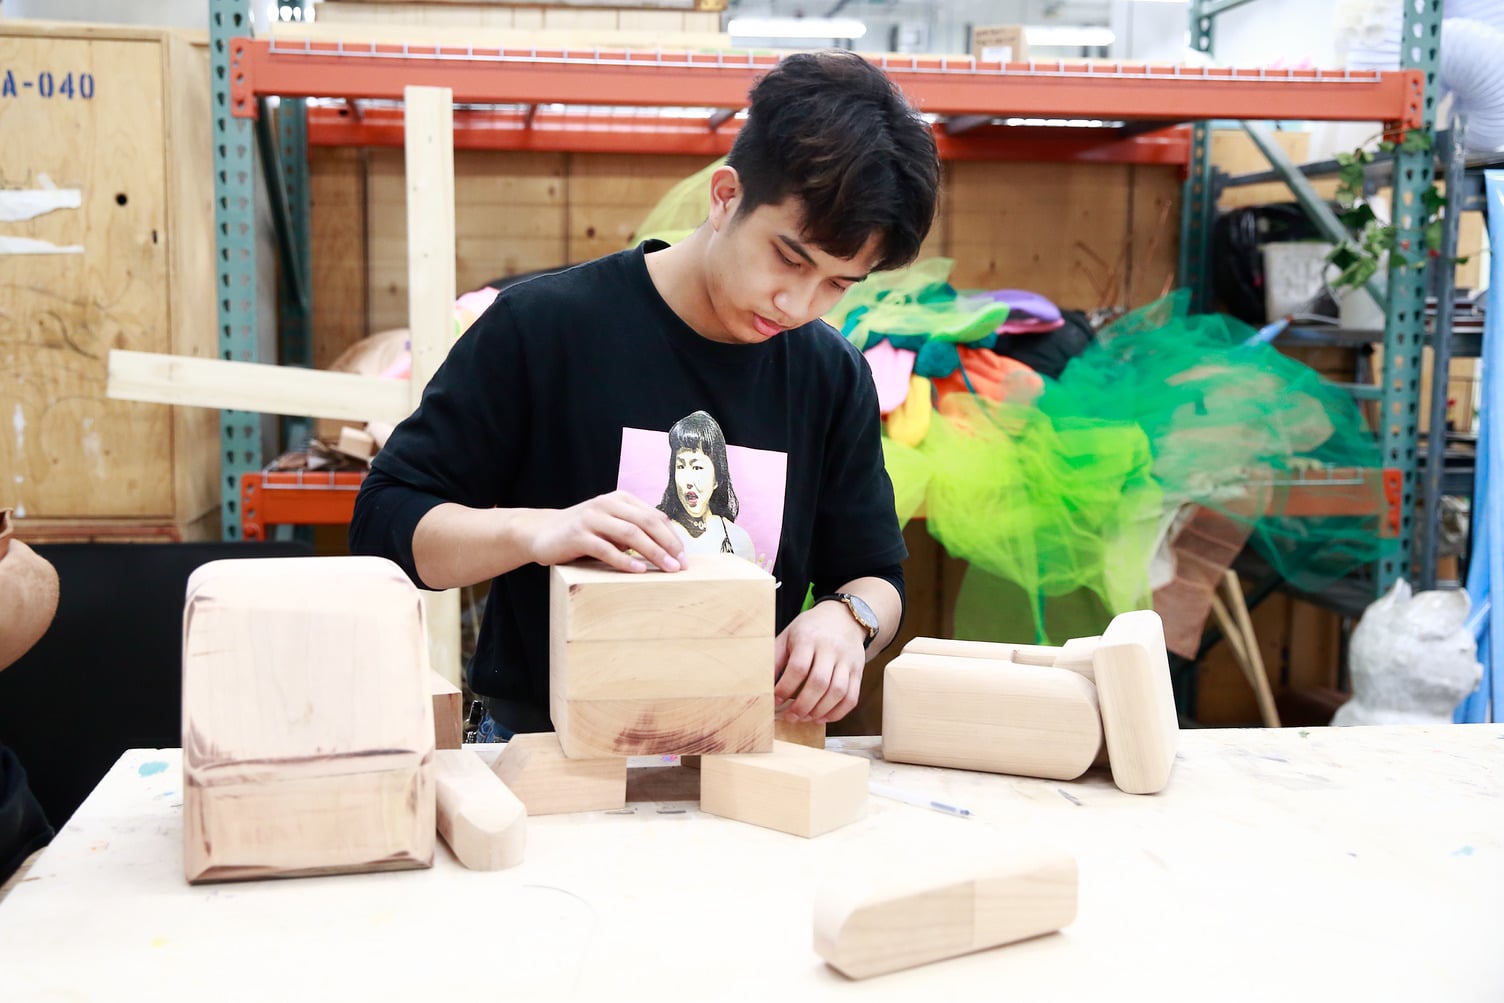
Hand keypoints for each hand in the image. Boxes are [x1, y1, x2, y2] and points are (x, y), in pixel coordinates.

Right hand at [516, 490, 685, 572]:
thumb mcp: (611, 525)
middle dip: (668, 544)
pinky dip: (624, 561)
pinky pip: (606, 549)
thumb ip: (634, 530)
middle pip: (647, 522)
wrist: (540, 532)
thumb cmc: (583, 533)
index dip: (673, 536)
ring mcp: (592, 518)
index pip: (655, 516)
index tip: (685, 557)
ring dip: (653, 553)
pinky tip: (638, 571)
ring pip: (631, 534)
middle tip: (681, 565)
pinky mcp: (578, 535)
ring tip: (667, 569)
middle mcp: (607, 504)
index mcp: (620, 499)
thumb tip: (668, 549)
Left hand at [773, 601, 866, 722]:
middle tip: (790, 717)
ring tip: (805, 718)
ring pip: (837, 692)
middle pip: (819, 682)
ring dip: (819, 711)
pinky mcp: (858, 670)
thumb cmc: (810, 629)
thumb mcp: (789, 635)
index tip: (776, 701)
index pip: (798, 667)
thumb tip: (764, 685)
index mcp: (809, 638)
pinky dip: (838, 712)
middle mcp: (831, 649)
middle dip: (803, 705)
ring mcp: (847, 660)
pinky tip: (823, 717)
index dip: (785, 688)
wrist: (843, 617)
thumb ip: (776, 657)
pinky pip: (852, 697)